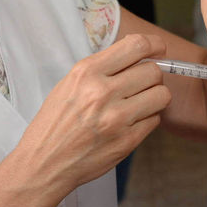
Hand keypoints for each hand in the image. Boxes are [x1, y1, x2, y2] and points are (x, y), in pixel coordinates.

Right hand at [17, 34, 170, 193]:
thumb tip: (139, 54)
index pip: (136, 45)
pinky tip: (131, 122)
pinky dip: (148, 119)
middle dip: (153, 75)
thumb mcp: (70, 83)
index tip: (159, 49)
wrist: (44, 162)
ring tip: (141, 102)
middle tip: (143, 82)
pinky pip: (155, 120)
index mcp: (87, 72)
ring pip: (161, 95)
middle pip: (153, 71)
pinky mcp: (127, 141)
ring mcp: (117, 118)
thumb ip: (103, 67)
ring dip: (155, 97)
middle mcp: (102, 92)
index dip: (154, 44)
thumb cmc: (56, 122)